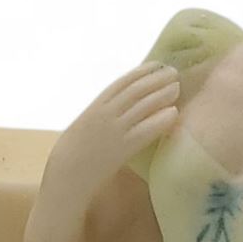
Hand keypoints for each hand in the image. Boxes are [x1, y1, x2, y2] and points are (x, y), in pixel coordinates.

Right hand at [52, 61, 179, 189]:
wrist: (65, 176)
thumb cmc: (71, 155)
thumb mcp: (83, 126)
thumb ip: (100, 115)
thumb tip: (121, 109)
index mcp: (95, 106)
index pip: (122, 82)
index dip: (141, 71)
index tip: (155, 65)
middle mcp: (106, 113)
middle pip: (137, 89)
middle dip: (157, 78)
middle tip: (173, 73)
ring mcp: (116, 129)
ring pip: (144, 104)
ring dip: (163, 94)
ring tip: (177, 88)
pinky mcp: (124, 147)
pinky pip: (147, 129)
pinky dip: (162, 119)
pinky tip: (174, 113)